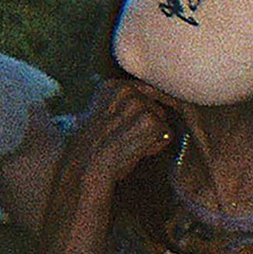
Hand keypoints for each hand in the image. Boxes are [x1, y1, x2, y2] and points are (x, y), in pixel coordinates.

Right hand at [64, 78, 181, 197]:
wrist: (86, 168)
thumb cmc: (94, 148)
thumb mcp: (104, 116)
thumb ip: (122, 105)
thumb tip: (150, 104)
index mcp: (112, 85)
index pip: (145, 94)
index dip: (139, 117)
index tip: (123, 131)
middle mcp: (126, 89)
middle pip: (155, 107)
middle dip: (146, 126)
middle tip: (122, 140)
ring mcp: (138, 104)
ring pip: (161, 120)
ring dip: (150, 137)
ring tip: (126, 145)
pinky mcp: (150, 121)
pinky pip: (166, 134)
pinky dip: (154, 147)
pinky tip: (134, 151)